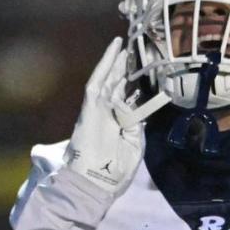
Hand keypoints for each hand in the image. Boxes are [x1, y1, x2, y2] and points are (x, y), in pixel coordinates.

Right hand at [64, 37, 143, 194]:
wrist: (95, 185)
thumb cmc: (114, 172)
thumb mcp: (134, 146)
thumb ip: (136, 126)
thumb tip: (138, 108)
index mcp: (116, 124)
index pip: (123, 98)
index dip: (130, 83)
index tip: (140, 71)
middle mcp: (105, 113)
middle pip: (114, 84)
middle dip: (122, 67)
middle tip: (132, 49)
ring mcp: (97, 109)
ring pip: (106, 79)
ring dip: (114, 61)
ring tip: (123, 43)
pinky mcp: (89, 108)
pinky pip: (97, 82)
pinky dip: (105, 65)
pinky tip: (113, 50)